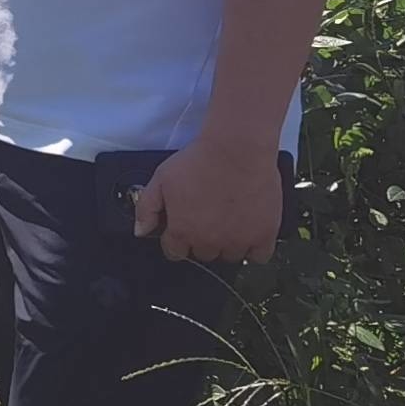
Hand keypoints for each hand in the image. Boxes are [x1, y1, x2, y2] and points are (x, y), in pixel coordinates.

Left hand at [132, 131, 285, 265]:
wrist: (238, 148)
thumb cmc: (200, 160)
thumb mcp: (161, 178)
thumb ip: (146, 208)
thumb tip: (141, 231)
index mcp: (183, 232)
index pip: (175, 252)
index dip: (176, 240)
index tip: (183, 227)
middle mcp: (209, 242)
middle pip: (203, 254)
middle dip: (202, 239)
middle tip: (208, 217)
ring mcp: (238, 241)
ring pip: (229, 256)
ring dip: (227, 244)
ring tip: (229, 220)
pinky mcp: (264, 235)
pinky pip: (259, 257)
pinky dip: (254, 249)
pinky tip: (249, 232)